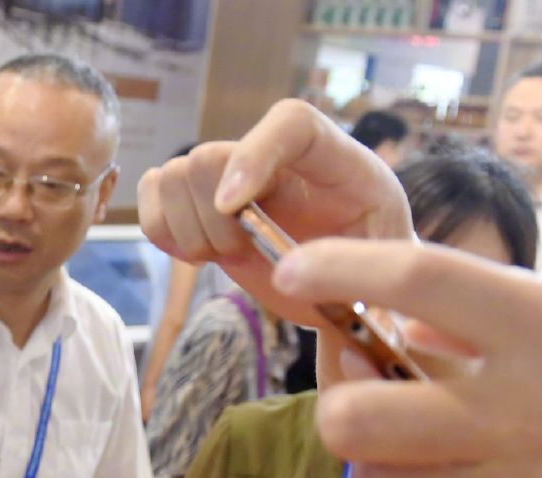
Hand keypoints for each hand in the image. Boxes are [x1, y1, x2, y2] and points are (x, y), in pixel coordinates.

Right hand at [137, 99, 411, 329]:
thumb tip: (302, 277)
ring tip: (224, 257)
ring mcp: (236, 179)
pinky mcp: (204, 205)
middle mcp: (281, 159)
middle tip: (240, 255)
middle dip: (212, 221)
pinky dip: (161, 229)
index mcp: (340, 162)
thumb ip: (360, 276)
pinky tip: (197, 255)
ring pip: (174, 175)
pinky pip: (154, 192)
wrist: (351, 290)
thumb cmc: (376, 280)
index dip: (252, 155)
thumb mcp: (387, 277)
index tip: (234, 210)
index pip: (290, 123)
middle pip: (209, 155)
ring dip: (187, 229)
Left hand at [270, 238, 541, 477]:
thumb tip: (408, 320)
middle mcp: (522, 413)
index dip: (340, 267)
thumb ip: (510, 323)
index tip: (300, 269)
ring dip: (381, 460)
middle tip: (363, 394)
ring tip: (425, 447)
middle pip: (353, 411)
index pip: (418, 279)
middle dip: (338, 402)